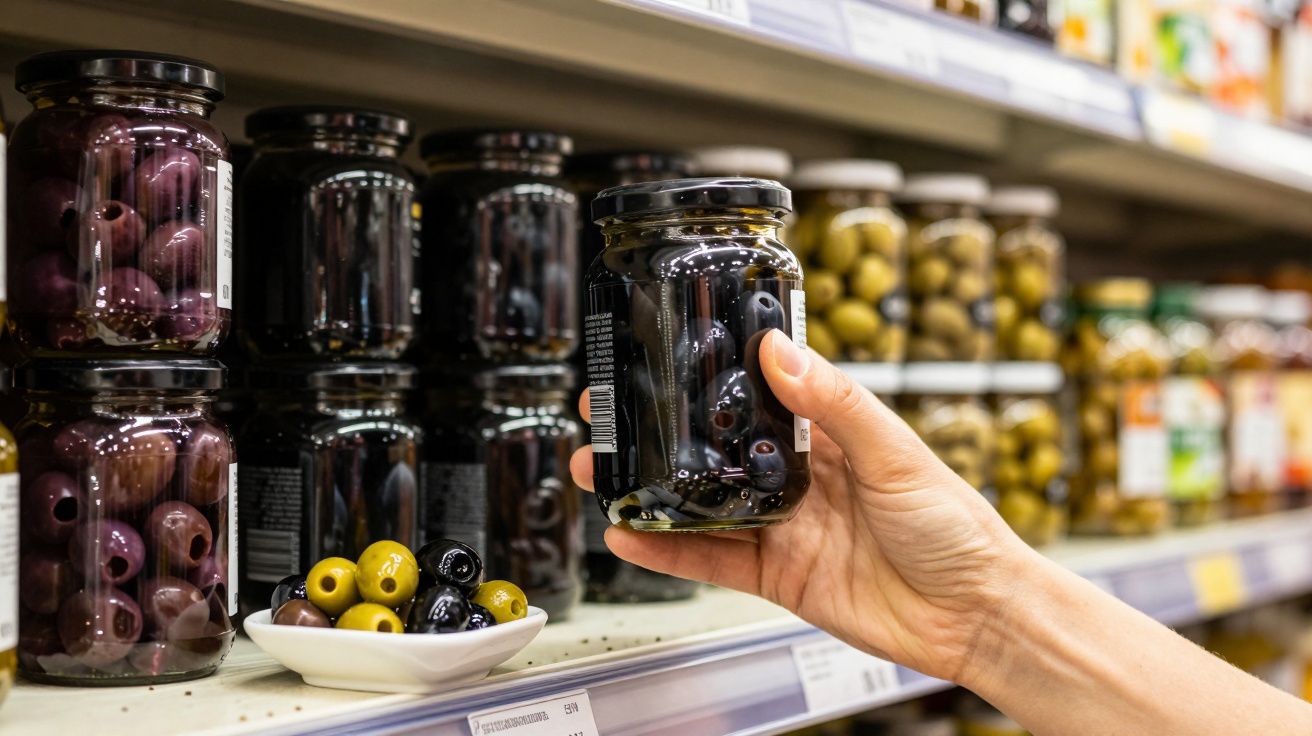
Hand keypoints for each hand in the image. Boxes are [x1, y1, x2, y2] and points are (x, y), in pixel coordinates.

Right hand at [570, 329, 1034, 682]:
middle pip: (714, 447)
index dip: (709, 374)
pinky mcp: (777, 575)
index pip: (758, 391)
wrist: (974, 615)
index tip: (663, 351)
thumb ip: (835, 405)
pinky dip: (668, 551)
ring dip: (649, 488)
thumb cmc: (957, 528)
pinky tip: (630, 535)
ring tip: (600, 469)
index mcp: (829, 433)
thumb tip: (781, 352)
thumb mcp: (897, 452)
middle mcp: (800, 476)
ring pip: (701, 502)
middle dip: (660, 431)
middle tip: (607, 412)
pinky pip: (711, 560)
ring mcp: (784, 525)